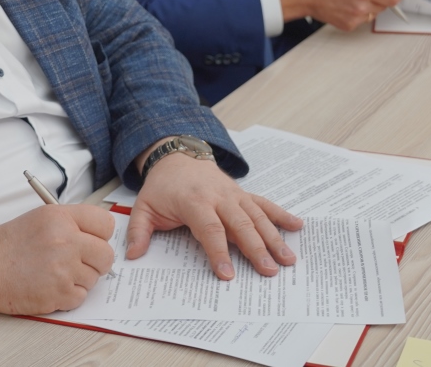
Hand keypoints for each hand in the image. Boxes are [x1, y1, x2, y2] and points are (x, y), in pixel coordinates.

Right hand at [0, 204, 114, 322]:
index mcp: (62, 217)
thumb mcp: (43, 218)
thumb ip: (73, 222)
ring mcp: (63, 268)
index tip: (92, 242)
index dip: (101, 235)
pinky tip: (51, 287)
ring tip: (56, 274)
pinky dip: (69, 296)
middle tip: (79, 263)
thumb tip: (100, 235)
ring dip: (79, 280)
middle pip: (106, 255)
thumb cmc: (11, 244)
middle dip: (96, 262)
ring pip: (94, 278)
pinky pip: (81, 297)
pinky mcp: (59, 293)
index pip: (106, 224)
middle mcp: (66, 240)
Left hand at [127, 152, 302, 279]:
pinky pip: (264, 203)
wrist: (178, 155)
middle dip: (256, 249)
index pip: (209, 229)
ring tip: (288, 259)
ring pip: (257, 216)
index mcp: (194, 201)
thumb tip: (133, 256)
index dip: (219, 252)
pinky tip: (297, 226)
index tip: (228, 274)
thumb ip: (139, 231)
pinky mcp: (242, 194)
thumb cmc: (163, 186)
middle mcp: (218, 197)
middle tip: (269, 271)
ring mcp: (234, 194)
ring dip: (274, 237)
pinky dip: (281, 214)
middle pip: (241, 225)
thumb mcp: (144, 206)